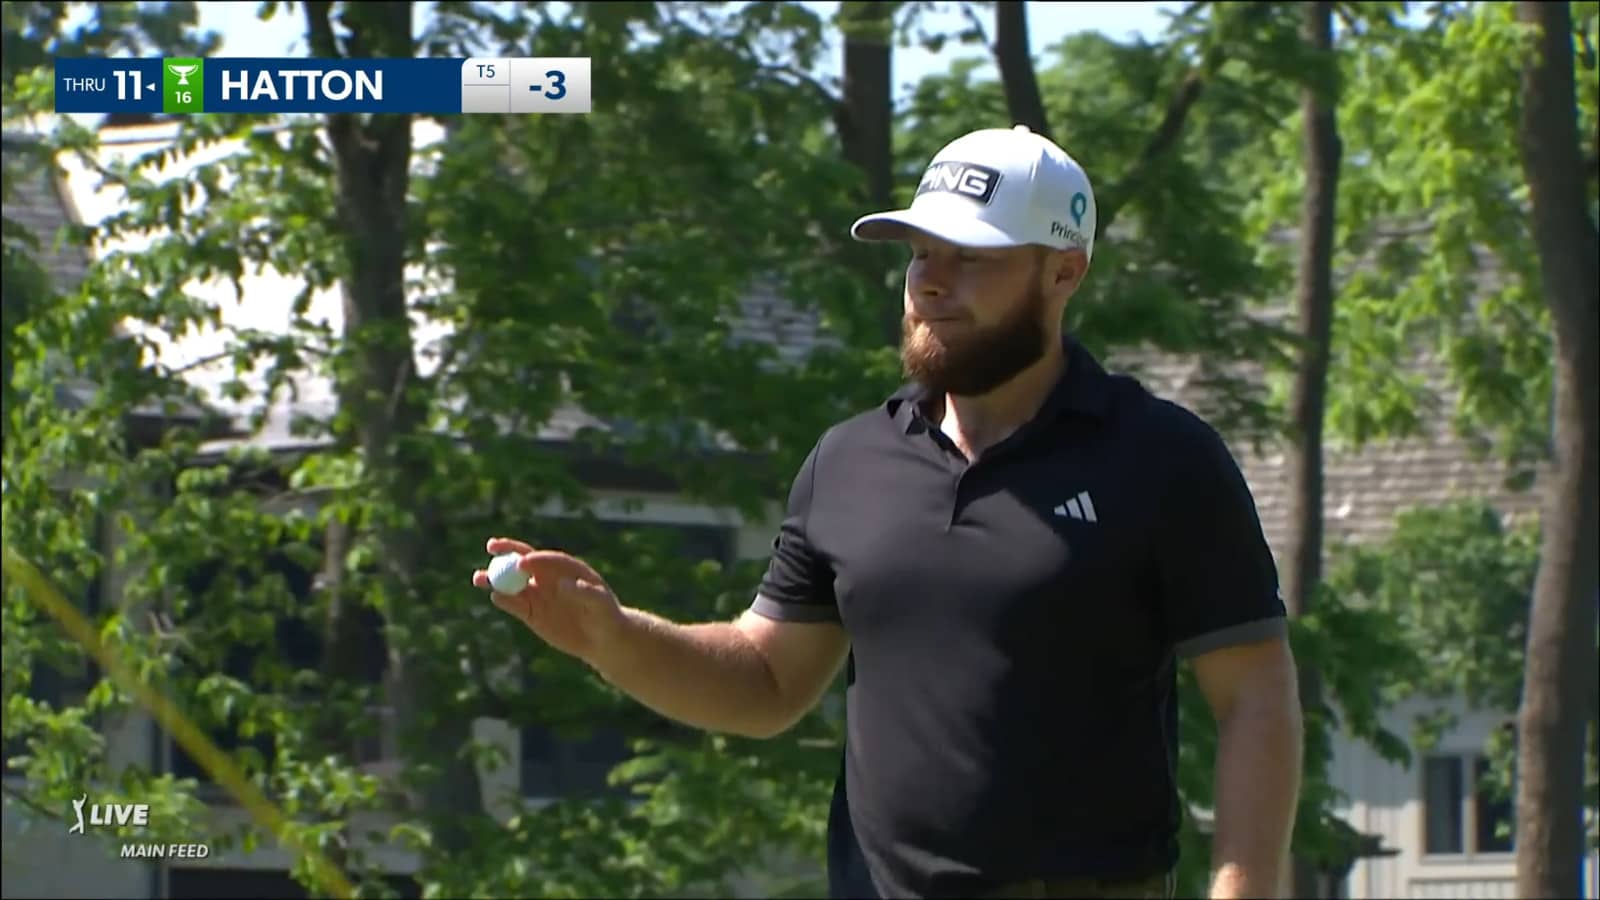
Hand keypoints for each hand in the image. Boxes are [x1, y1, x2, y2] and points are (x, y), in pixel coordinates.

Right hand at [472, 537, 627, 663]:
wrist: (602, 640)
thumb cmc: (607, 617)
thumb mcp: (601, 605)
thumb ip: (586, 593)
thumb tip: (564, 584)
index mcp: (567, 568)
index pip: (547, 558)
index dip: (535, 558)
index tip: (523, 561)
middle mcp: (548, 577)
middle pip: (523, 561)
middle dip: (506, 552)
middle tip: (491, 547)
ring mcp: (537, 595)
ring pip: (512, 583)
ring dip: (495, 578)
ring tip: (479, 578)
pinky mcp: (530, 614)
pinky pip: (513, 604)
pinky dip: (503, 600)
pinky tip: (497, 597)